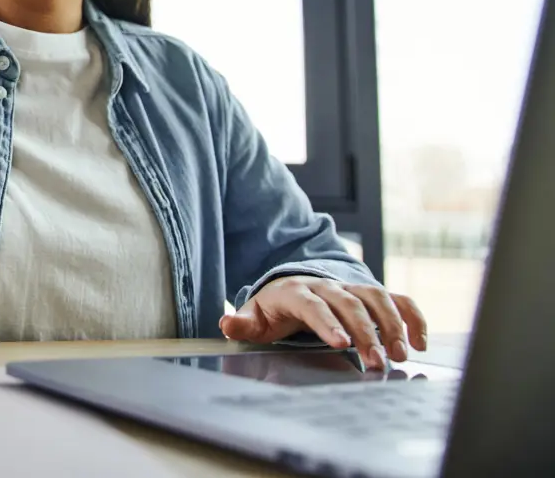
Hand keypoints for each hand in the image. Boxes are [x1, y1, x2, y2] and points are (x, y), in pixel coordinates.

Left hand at [219, 276, 427, 369]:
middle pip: (350, 304)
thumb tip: (226, 325)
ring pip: (377, 298)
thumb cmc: (274, 309)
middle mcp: (327, 286)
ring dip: (392, 325)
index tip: (341, 343)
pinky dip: (412, 317)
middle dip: (366, 332)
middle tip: (379, 362)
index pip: (313, 305)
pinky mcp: (370, 294)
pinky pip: (396, 300)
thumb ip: (242, 323)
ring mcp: (351, 288)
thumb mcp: (255, 317)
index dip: (328, 322)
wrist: (292, 288)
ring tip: (402, 355)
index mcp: (296, 292)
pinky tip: (421, 342)